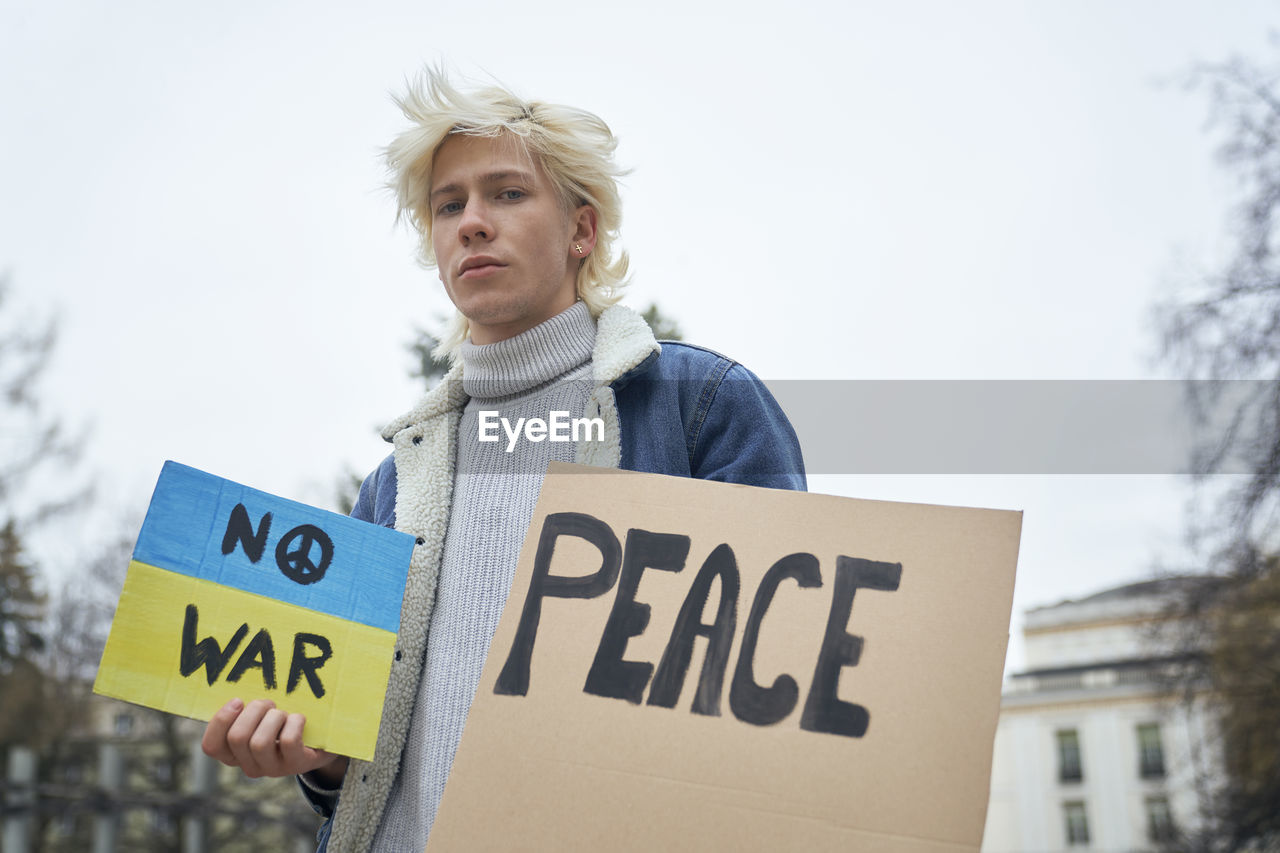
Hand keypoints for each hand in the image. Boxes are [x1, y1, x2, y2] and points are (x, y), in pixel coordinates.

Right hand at [201, 698, 347, 782]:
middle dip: (254, 711)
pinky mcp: (296, 765)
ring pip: (260, 743)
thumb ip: (244, 708)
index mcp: (235, 754)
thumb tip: (235, 683)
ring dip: (274, 717)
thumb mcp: (260, 716)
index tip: (238, 701)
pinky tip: (299, 719)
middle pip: (237, 738)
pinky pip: (288, 742)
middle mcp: (250, 765)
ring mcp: (273, 768)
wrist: (322, 740)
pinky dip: (294, 723)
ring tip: (283, 713)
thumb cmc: (284, 722)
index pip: (211, 746)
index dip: (220, 721)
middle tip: (269, 703)